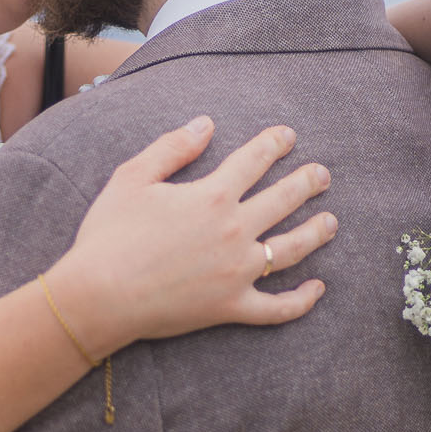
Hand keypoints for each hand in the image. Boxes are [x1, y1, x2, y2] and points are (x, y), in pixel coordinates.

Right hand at [47, 119, 334, 354]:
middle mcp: (234, 231)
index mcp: (212, 196)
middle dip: (308, 183)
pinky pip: (277, 308)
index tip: (288, 135)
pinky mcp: (231, 307)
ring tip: (331, 222)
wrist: (98, 295)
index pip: (254, 161)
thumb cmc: (109, 234)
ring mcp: (237, 272)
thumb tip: (206, 124)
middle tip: (323, 174)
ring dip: (316, 232)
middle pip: (284, 200)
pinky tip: (318, 289)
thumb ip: (172, 147)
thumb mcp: (133, 178)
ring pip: (291, 249)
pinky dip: (302, 300)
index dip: (274, 144)